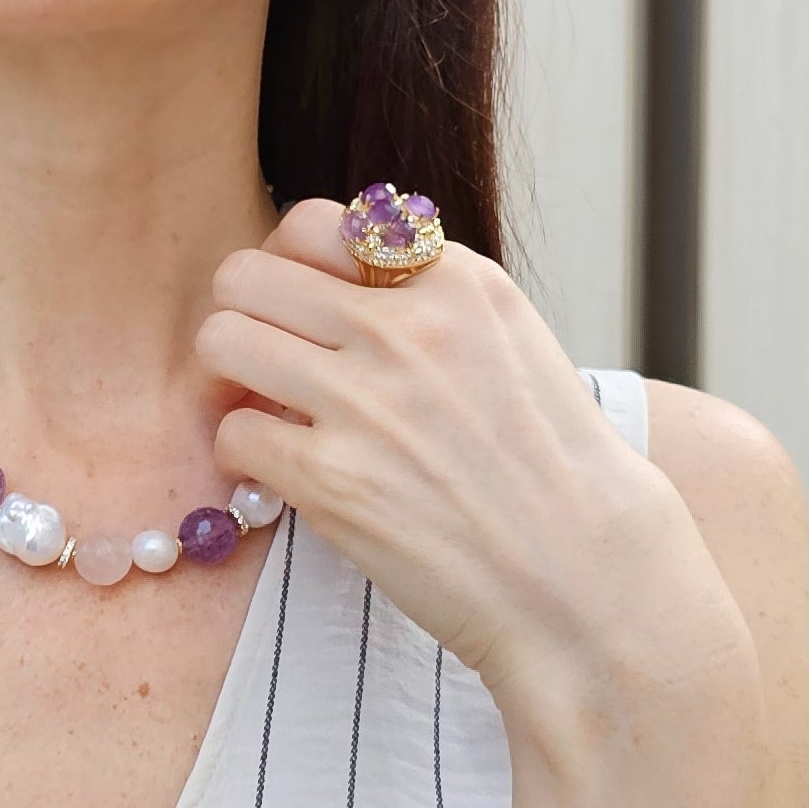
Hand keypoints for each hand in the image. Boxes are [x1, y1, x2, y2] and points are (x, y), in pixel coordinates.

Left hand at [195, 198, 735, 720]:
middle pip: (246, 275)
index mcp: (455, 281)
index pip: (310, 225)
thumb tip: (323, 279)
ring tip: (268, 413)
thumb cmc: (548, 473)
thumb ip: (424, 302)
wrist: (587, 582)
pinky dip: (244, 456)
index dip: (290, 273)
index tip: (306, 318)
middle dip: (244, 318)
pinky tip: (285, 476)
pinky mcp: (331, 480)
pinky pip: (232, 433)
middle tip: (265, 365)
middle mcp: (407, 327)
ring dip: (230, 381)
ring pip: (221, 340)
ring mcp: (365, 402)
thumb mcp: (509, 345)